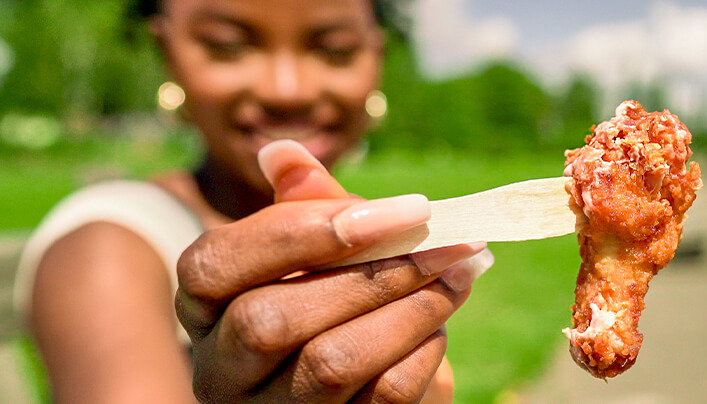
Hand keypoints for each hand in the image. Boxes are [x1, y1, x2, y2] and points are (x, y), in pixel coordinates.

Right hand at [176, 140, 491, 402]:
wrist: (368, 388)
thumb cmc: (337, 303)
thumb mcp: (321, 254)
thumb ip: (308, 208)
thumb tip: (283, 152)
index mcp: (205, 307)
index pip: (215, 264)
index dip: (299, 231)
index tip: (400, 207)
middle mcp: (220, 370)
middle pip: (271, 320)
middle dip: (373, 273)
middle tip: (448, 241)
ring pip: (331, 363)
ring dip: (412, 309)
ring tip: (461, 273)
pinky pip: (381, 397)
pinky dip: (423, 355)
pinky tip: (442, 326)